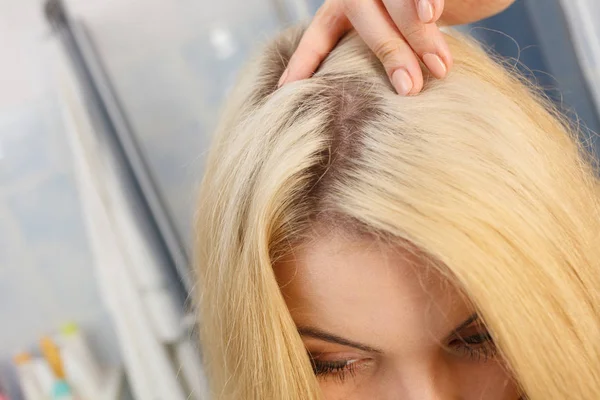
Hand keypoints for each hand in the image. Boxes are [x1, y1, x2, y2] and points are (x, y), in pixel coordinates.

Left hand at [278, 0, 451, 95]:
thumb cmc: (414, 39)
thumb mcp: (393, 54)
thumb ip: (371, 73)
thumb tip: (353, 124)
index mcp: (340, 12)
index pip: (317, 38)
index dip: (303, 62)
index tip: (289, 90)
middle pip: (362, 13)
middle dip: (389, 52)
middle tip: (410, 90)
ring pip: (396, 0)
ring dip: (417, 34)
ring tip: (439, 68)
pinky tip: (432, 14)